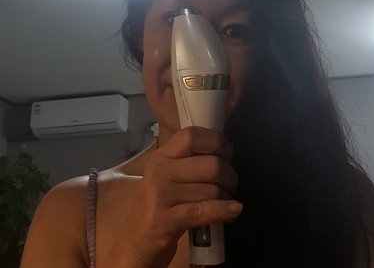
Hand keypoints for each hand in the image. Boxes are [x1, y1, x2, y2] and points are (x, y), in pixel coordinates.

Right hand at [109, 126, 241, 267]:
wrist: (136, 241)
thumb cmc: (159, 205)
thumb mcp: (168, 176)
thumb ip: (189, 161)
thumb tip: (226, 152)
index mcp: (161, 156)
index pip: (192, 136)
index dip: (216, 142)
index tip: (227, 153)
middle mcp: (159, 171)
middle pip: (210, 164)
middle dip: (229, 175)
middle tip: (231, 184)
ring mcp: (160, 195)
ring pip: (212, 189)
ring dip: (228, 197)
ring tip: (228, 202)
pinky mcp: (165, 220)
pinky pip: (204, 211)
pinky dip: (224, 210)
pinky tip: (234, 210)